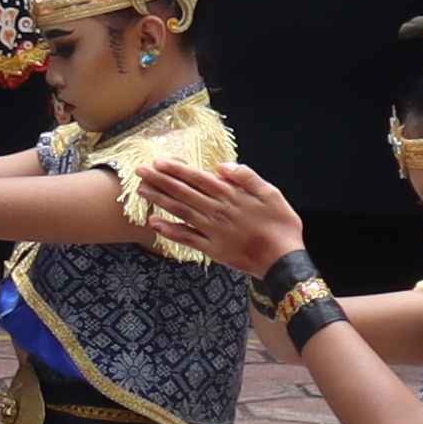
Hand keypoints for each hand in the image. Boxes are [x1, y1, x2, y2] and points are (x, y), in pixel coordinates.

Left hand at [137, 157, 304, 275]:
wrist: (283, 260)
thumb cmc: (281, 226)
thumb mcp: (272, 195)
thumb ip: (247, 178)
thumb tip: (222, 166)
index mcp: (231, 196)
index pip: (198, 179)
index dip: (177, 170)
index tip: (158, 162)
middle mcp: (217, 211)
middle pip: (183, 193)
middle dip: (160, 180)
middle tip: (139, 171)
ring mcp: (212, 231)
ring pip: (180, 212)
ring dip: (158, 200)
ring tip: (140, 190)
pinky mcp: (211, 249)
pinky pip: (186, 238)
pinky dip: (168, 231)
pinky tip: (153, 223)